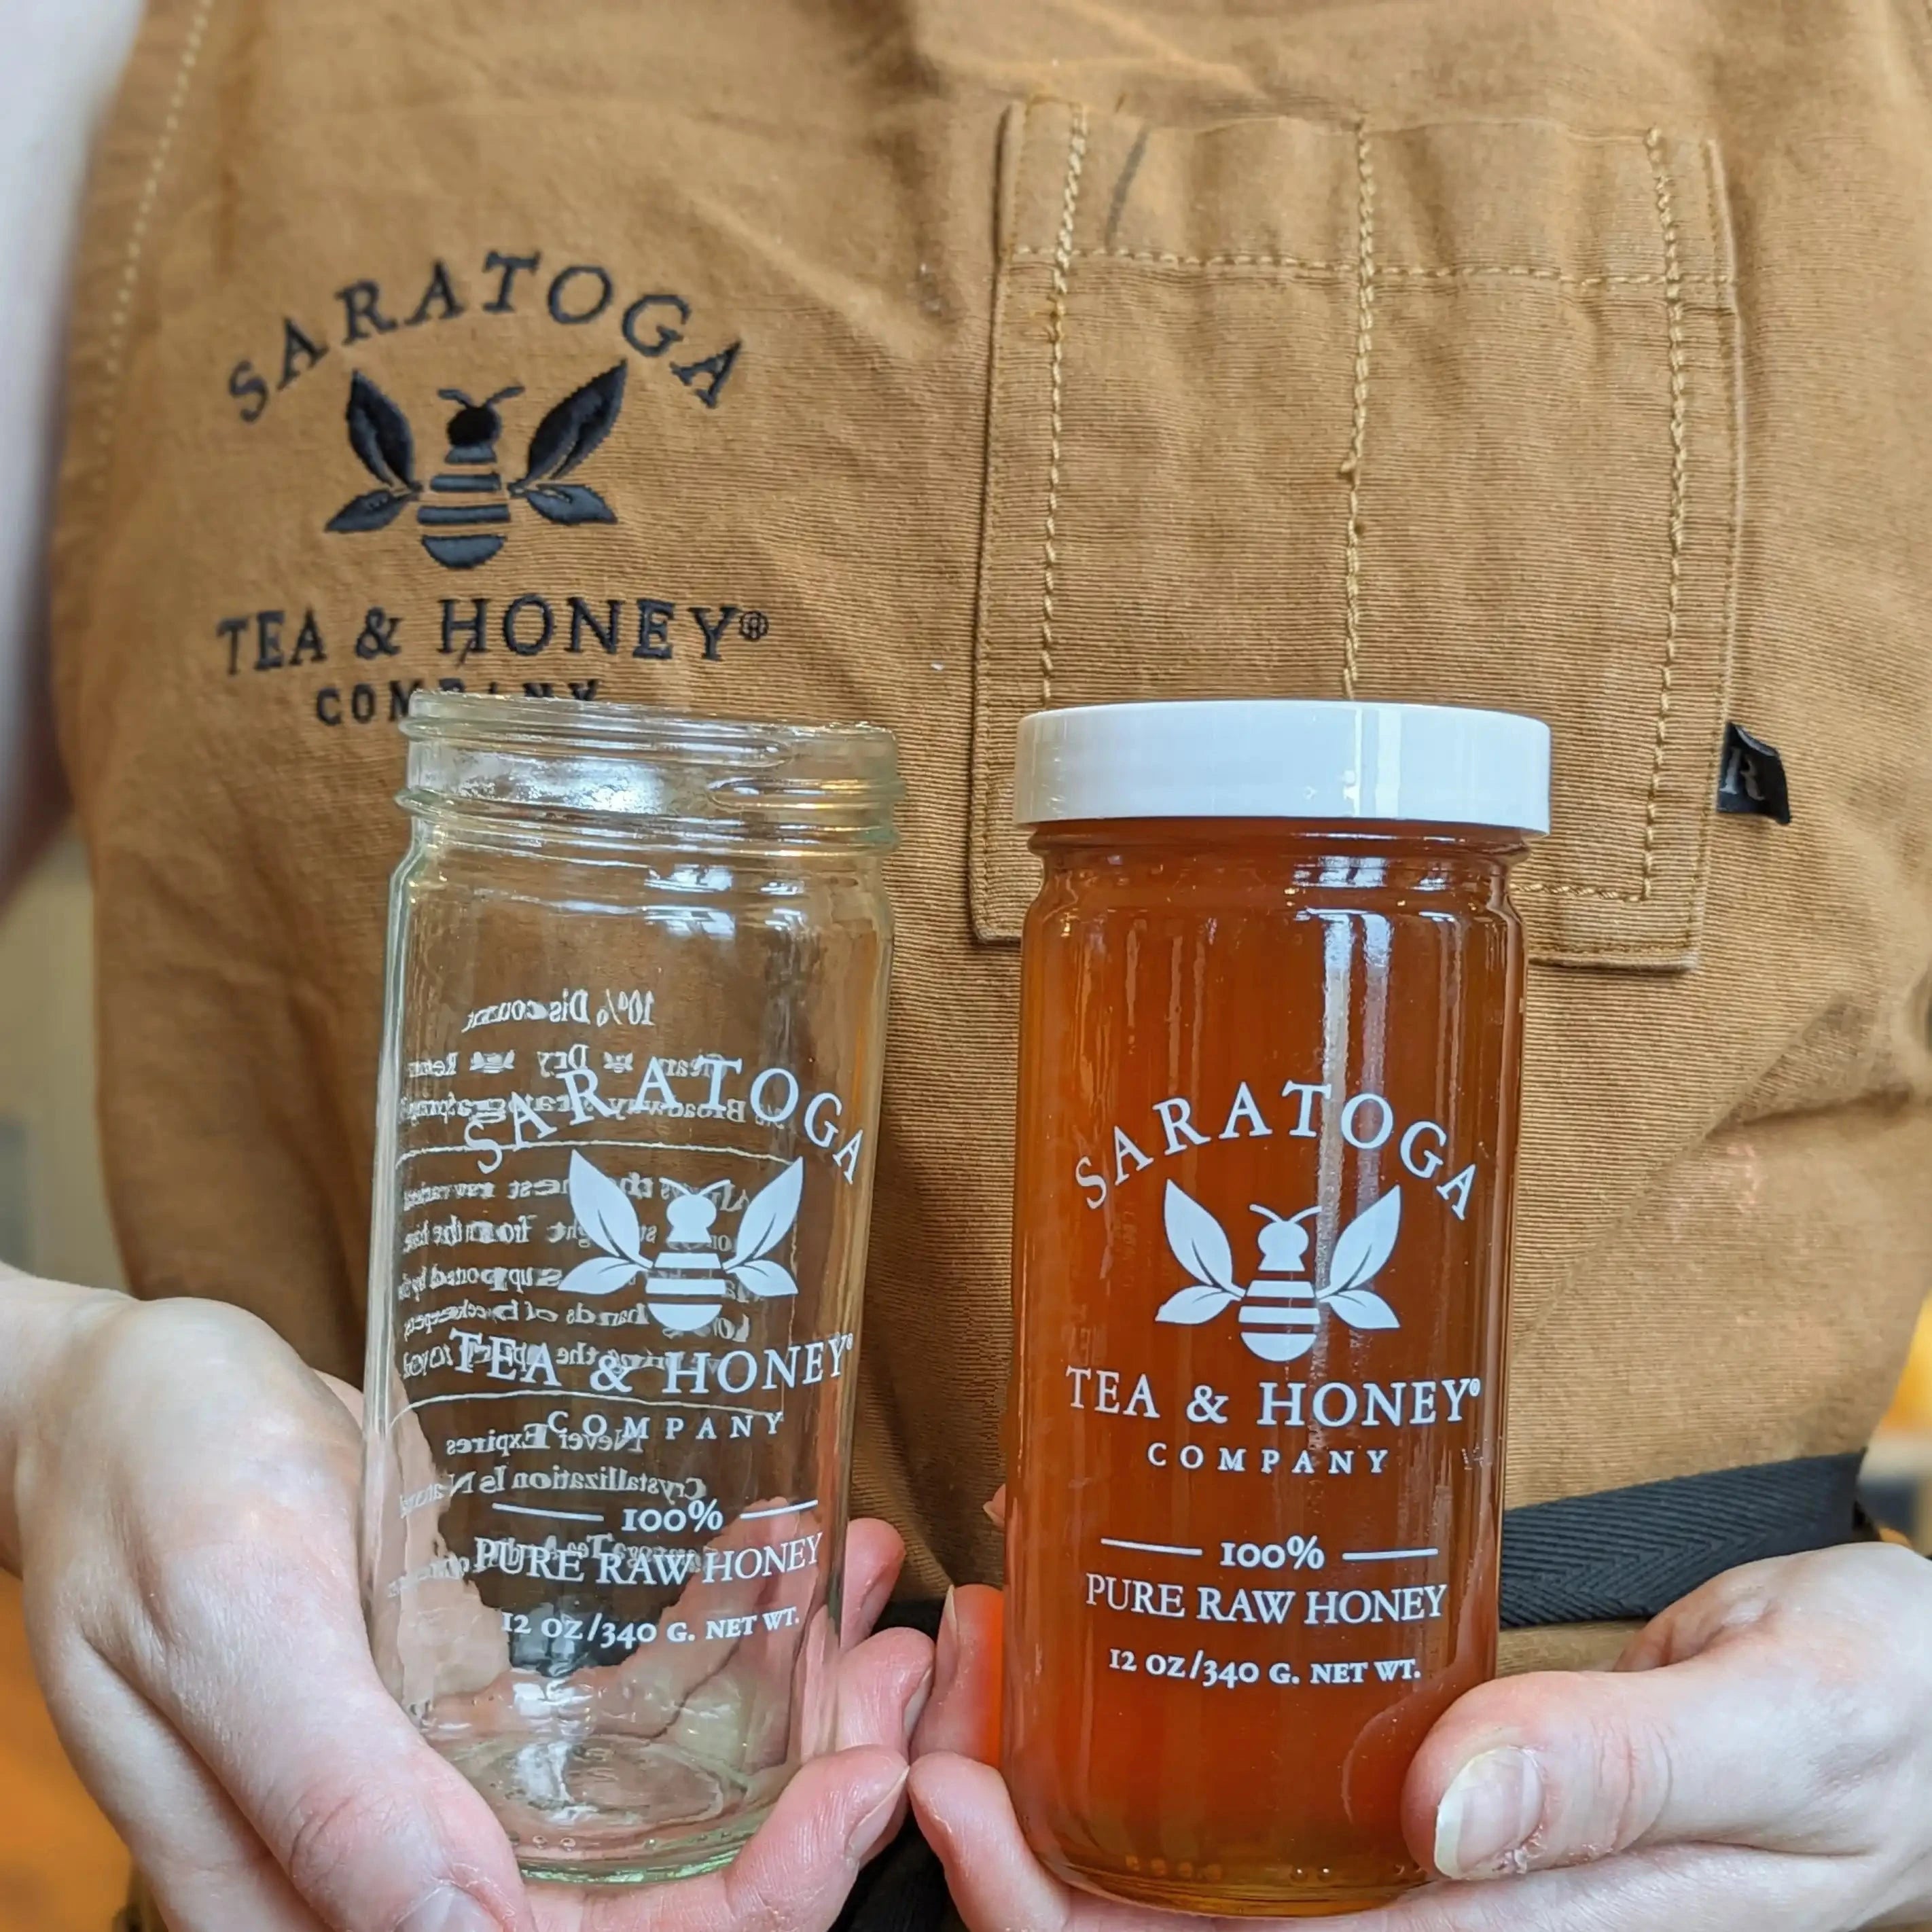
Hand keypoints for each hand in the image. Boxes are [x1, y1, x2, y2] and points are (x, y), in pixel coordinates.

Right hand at [9, 1287, 931, 1931]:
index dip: (738, 1918)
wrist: (115, 1391)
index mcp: (312, 1906)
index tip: (859, 1795)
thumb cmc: (145, 1484)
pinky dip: (715, 1642)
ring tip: (880, 1606)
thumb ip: (333, 1791)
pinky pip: (613, 1707)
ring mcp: (437, 1783)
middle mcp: (389, 1867)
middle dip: (799, 1813)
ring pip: (645, 1807)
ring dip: (784, 1718)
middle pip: (636, 1904)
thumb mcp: (227, 1624)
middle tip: (905, 1678)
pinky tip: (786, 1559)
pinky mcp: (464, 1700)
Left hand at [910, 1544, 1931, 1930]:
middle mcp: (1446, 1918)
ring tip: (1004, 1619)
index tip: (959, 1790)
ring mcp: (1434, 1861)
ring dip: (1078, 1765)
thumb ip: (1630, 1770)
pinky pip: (1274, 1788)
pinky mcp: (1438, 1787)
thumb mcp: (1781, 1729)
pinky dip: (1165, 1714)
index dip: (1066, 1922)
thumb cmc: (1874, 1719)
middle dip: (1032, 1837)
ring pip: (1210, 1862)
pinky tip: (1113, 1613)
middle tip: (960, 1666)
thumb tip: (1453, 1810)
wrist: (1919, 1699)